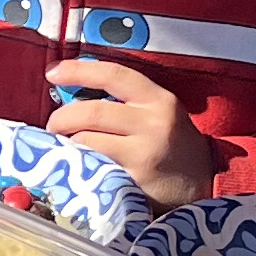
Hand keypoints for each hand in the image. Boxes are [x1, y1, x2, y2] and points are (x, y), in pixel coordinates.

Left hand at [42, 57, 216, 208]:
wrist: (203, 184)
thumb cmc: (172, 146)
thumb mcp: (158, 114)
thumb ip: (124, 102)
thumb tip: (72, 93)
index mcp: (158, 99)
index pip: (113, 75)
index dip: (78, 70)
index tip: (53, 73)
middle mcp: (153, 123)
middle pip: (92, 112)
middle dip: (62, 117)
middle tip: (54, 126)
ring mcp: (144, 153)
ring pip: (87, 141)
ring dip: (68, 144)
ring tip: (66, 147)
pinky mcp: (133, 180)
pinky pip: (94, 166)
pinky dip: (80, 164)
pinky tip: (78, 166)